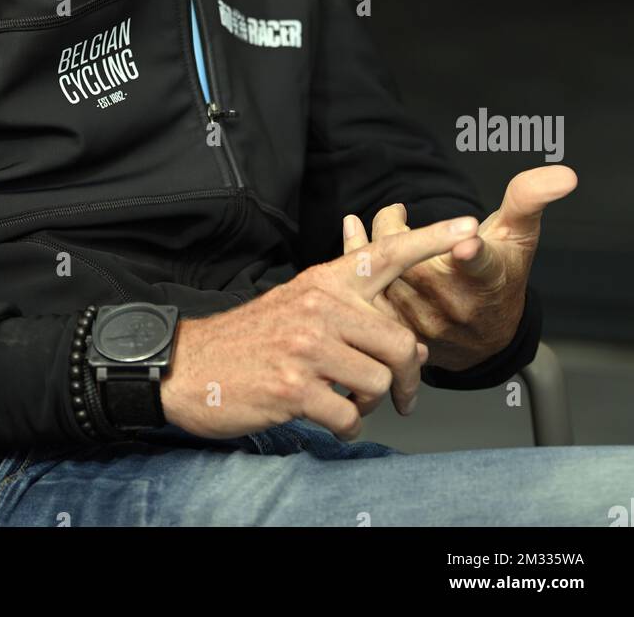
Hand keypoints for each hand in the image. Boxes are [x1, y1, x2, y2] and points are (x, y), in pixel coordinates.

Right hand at [161, 212, 479, 442]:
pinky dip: (346, 427)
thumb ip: (355, 318)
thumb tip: (413, 348)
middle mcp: (320, 306)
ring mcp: (307, 346)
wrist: (189, 365)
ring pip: (380, 382)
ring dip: (371, 404)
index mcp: (324, 281)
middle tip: (402, 398)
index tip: (468, 230)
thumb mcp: (301, 309)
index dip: (431, 240)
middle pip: (401, 341)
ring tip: (345, 399)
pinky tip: (325, 417)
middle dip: (408, 379)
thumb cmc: (251, 340)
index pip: (386, 254)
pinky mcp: (295, 387)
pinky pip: (352, 417)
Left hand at [343, 166, 576, 370]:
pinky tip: (354, 236)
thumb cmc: (502, 275)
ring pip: (386, 278)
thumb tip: (563, 174)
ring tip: (380, 223)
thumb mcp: (519, 236)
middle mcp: (456, 305)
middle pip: (413, 261)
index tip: (467, 242)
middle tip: (395, 212)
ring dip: (371, 245)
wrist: (486, 336)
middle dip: (394, 229)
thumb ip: (529, 200)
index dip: (473, 255)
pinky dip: (357, 262)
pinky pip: (371, 297)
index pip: (482, 266)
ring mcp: (426, 322)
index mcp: (487, 279)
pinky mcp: (401, 333)